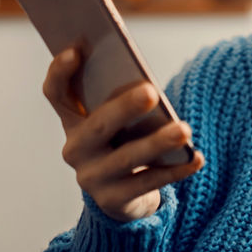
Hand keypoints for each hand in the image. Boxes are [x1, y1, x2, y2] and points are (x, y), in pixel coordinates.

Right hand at [43, 47, 203, 221]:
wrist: (122, 196)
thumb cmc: (124, 141)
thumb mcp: (117, 120)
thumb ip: (121, 100)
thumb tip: (148, 85)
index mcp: (72, 120)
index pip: (56, 93)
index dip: (60, 72)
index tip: (76, 50)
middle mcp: (76, 149)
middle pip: (97, 126)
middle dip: (124, 108)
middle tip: (151, 91)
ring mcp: (92, 178)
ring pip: (127, 158)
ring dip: (157, 142)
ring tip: (185, 129)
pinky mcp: (113, 201)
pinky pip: (148, 183)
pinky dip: (175, 169)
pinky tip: (196, 157)